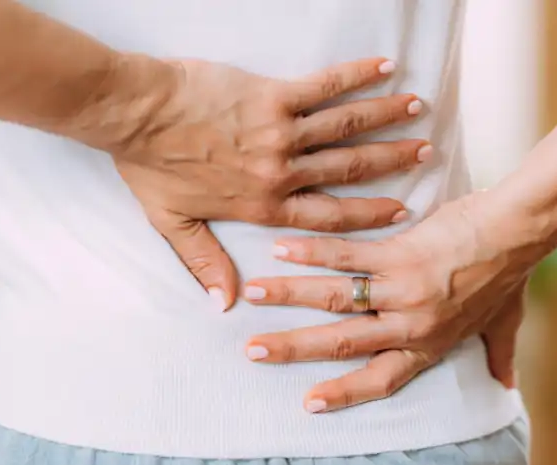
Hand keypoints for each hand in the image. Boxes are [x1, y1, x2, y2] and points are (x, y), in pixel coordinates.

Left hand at [114, 57, 430, 309]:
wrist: (132, 114)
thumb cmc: (149, 166)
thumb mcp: (173, 225)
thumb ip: (204, 263)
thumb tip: (223, 304)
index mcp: (262, 206)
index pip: (328, 217)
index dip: (367, 216)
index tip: (400, 212)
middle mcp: (280, 173)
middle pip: (348, 170)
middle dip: (390, 163)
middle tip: (424, 153)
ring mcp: (279, 133)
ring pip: (344, 128)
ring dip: (384, 119)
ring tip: (417, 110)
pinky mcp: (271, 96)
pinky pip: (322, 86)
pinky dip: (354, 76)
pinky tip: (382, 68)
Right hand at [243, 192, 531, 411]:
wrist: (517, 230)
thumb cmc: (508, 275)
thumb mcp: (505, 324)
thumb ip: (498, 356)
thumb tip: (507, 387)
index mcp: (429, 345)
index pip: (379, 379)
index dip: (343, 393)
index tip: (307, 403)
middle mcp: (411, 326)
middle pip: (343, 344)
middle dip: (294, 348)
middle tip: (254, 350)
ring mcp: (403, 291)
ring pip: (335, 299)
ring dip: (290, 297)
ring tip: (253, 294)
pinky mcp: (399, 255)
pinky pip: (347, 257)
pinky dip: (312, 253)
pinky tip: (280, 249)